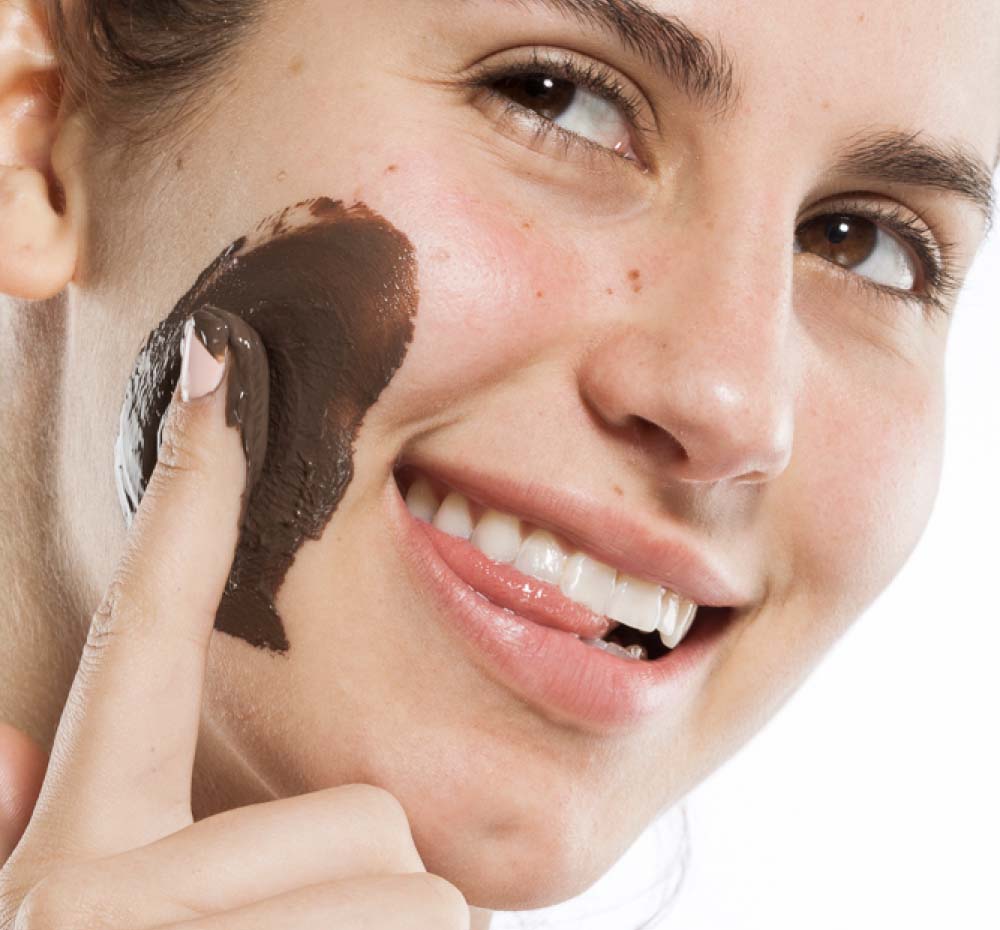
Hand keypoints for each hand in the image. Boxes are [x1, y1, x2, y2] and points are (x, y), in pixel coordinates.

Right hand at [0, 322, 469, 928]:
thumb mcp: (58, 914)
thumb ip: (40, 829)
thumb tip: (8, 743)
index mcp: (70, 852)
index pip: (146, 630)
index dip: (187, 499)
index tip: (222, 371)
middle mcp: (101, 894)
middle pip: (370, 826)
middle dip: (362, 899)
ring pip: (421, 904)